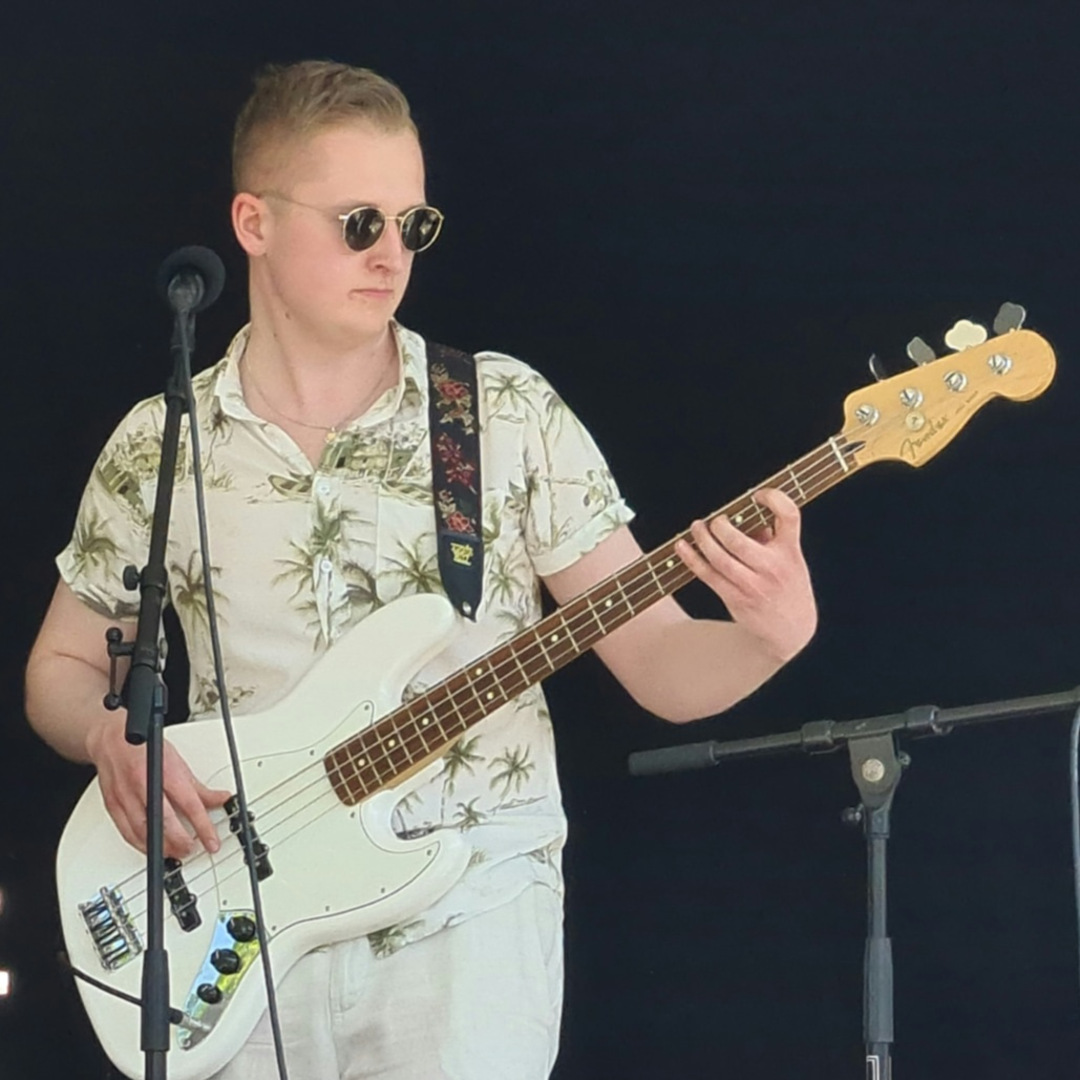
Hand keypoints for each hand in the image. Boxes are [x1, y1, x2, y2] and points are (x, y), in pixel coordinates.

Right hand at [85, 714, 231, 859]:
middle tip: (192, 848)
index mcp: (165, 772)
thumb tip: (220, 799)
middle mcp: (144, 784)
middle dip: (180, 840)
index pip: (189, 804)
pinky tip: (152, 848)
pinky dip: (141, 844)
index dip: (203, 826)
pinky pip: (126, 832)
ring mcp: (125, 796)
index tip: (212, 841)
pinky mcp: (113, 805)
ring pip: (143, 830)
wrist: (112, 739)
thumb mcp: (178, 762)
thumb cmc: (146, 748)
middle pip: (164, 820)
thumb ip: (198, 787)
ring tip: (175, 852)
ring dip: (161, 846)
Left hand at [675, 487, 816, 661]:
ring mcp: (753, 585)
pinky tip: (682, 547)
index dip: (774, 499)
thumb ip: (770, 535)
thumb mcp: (791, 558)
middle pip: (738, 542)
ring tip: (697, 528)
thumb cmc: (789, 586)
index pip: (789, 515)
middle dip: (720, 526)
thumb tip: (742, 517)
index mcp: (790, 551)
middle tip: (715, 521)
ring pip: (719, 559)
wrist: (792, 630)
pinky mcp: (735, 598)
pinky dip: (692, 559)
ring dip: (702, 540)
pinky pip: (708, 576)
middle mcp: (772, 567)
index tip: (759, 494)